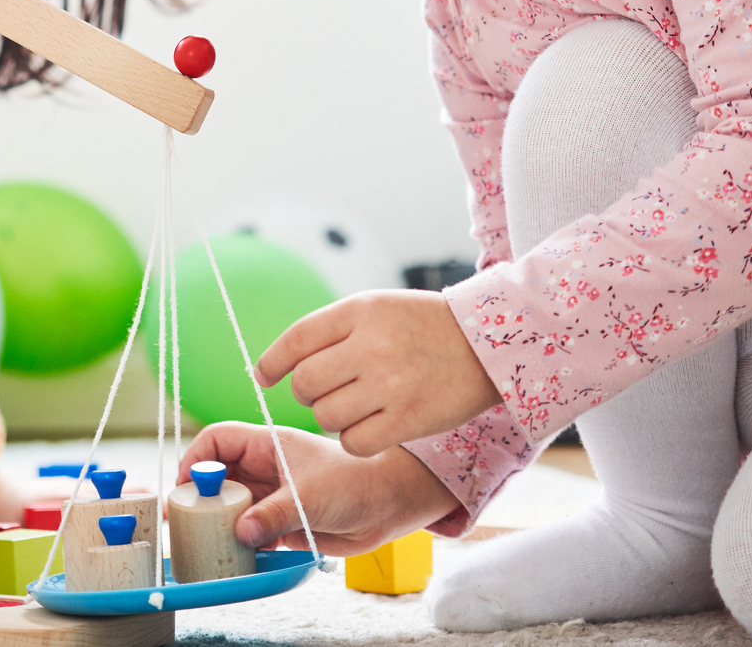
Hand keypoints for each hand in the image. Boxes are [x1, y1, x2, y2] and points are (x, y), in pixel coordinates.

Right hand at [179, 423, 459, 557]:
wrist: (389, 505)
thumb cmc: (356, 481)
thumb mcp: (310, 495)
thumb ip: (274, 514)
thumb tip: (240, 532)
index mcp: (269, 445)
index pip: (219, 440)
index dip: (197, 457)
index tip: (185, 484)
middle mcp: (266, 468)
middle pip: (218, 476)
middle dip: (199, 495)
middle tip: (184, 519)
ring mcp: (273, 496)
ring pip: (232, 507)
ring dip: (219, 523)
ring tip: (204, 541)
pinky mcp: (283, 523)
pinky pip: (251, 533)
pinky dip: (241, 544)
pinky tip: (235, 555)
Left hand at [254, 290, 499, 455]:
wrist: (486, 345)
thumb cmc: (421, 327)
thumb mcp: (376, 309)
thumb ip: (329, 331)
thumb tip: (272, 368)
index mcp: (360, 311)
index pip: (295, 340)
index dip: (271, 363)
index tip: (264, 376)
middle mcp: (372, 345)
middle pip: (305, 384)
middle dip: (308, 393)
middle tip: (331, 390)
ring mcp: (390, 384)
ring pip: (325, 416)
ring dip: (333, 416)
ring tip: (359, 405)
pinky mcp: (408, 420)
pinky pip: (354, 442)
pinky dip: (356, 440)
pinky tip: (372, 427)